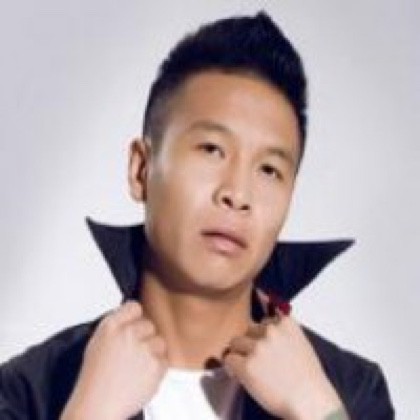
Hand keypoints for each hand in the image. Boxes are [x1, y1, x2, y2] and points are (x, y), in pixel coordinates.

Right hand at [61, 301, 166, 419]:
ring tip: (136, 368)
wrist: (96, 407)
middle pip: (149, 325)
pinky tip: (141, 377)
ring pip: (159, 342)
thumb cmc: (94, 381)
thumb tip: (132, 319)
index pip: (134, 307)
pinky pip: (164, 361)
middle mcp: (128, 334)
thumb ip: (116, 328)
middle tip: (133, 354)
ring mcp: (144, 349)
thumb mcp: (97, 344)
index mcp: (111, 326)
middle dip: (144, 338)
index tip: (134, 325)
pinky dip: (157, 369)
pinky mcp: (156, 365)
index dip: (135, 318)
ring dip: (153, 353)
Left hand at [223, 309, 345, 419]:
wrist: (311, 402)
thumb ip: (283, 332)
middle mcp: (271, 331)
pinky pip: (229, 359)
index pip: (264, 319)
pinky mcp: (247, 365)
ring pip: (236, 343)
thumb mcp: (301, 343)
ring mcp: (258, 347)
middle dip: (251, 343)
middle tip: (259, 361)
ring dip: (241, 354)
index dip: (263, 334)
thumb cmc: (308, 379)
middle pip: (248, 329)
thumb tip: (263, 327)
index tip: (264, 344)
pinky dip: (232, 368)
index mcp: (286, 323)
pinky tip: (240, 376)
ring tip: (251, 369)